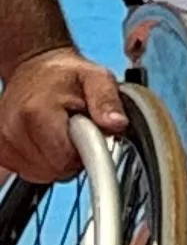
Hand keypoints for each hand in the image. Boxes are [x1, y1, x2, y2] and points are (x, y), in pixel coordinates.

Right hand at [0, 46, 131, 182]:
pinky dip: (42, 162)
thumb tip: (116, 124)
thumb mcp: (97, 78)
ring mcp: (3, 142)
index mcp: (37, 111)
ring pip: (41, 175)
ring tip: (60, 132)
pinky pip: (28, 172)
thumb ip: (108, 101)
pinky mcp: (0, 151)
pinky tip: (45, 140)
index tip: (88, 135)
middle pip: (53, 170)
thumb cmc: (66, 75)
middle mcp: (14, 128)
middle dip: (71, 157)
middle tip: (76, 131)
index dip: (84, 154)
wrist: (36, 69)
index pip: (64, 160)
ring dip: (56, 160)